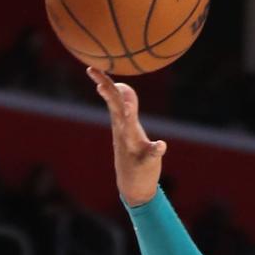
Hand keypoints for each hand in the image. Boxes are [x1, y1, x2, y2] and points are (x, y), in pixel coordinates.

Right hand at [87, 68, 166, 207]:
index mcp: (121, 123)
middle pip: (115, 106)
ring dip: (127, 117)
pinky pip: (150, 153)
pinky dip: (155, 149)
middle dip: (107, 90)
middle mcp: (124, 131)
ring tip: (126, 109)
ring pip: (127, 127)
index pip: (112, 98)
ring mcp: (133, 145)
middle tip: (95, 75)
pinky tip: (160, 145)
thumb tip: (123, 87)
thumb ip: (128, 108)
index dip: (104, 83)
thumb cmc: (132, 153)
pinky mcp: (146, 160)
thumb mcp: (128, 128)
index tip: (94, 69)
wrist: (134, 186)